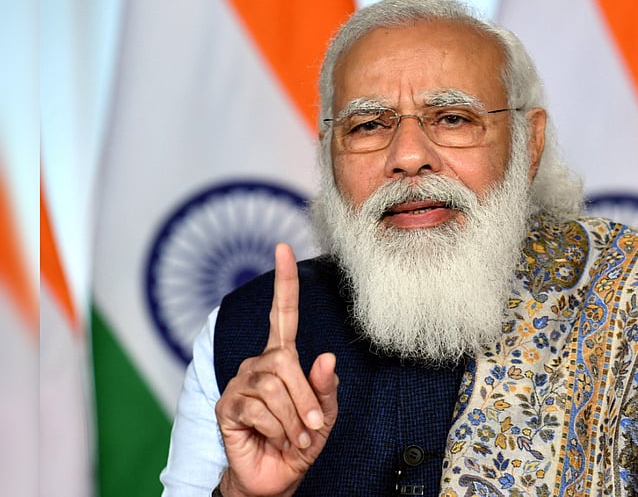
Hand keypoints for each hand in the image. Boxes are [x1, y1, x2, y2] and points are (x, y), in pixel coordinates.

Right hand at [215, 243, 338, 495]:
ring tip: (294, 436)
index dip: (283, 282)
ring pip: (273, 388)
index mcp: (282, 359)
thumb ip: (326, 387)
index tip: (284, 248)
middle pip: (285, 363)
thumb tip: (326, 356)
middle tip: (312, 426)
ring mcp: (239, 384)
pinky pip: (257, 409)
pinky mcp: (226, 407)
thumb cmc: (300, 441)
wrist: (275, 477)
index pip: (282, 314)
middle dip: (306, 398)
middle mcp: (258, 365)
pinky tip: (273, 438)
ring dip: (293, 419)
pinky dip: (276, 429)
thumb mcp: (324, 415)